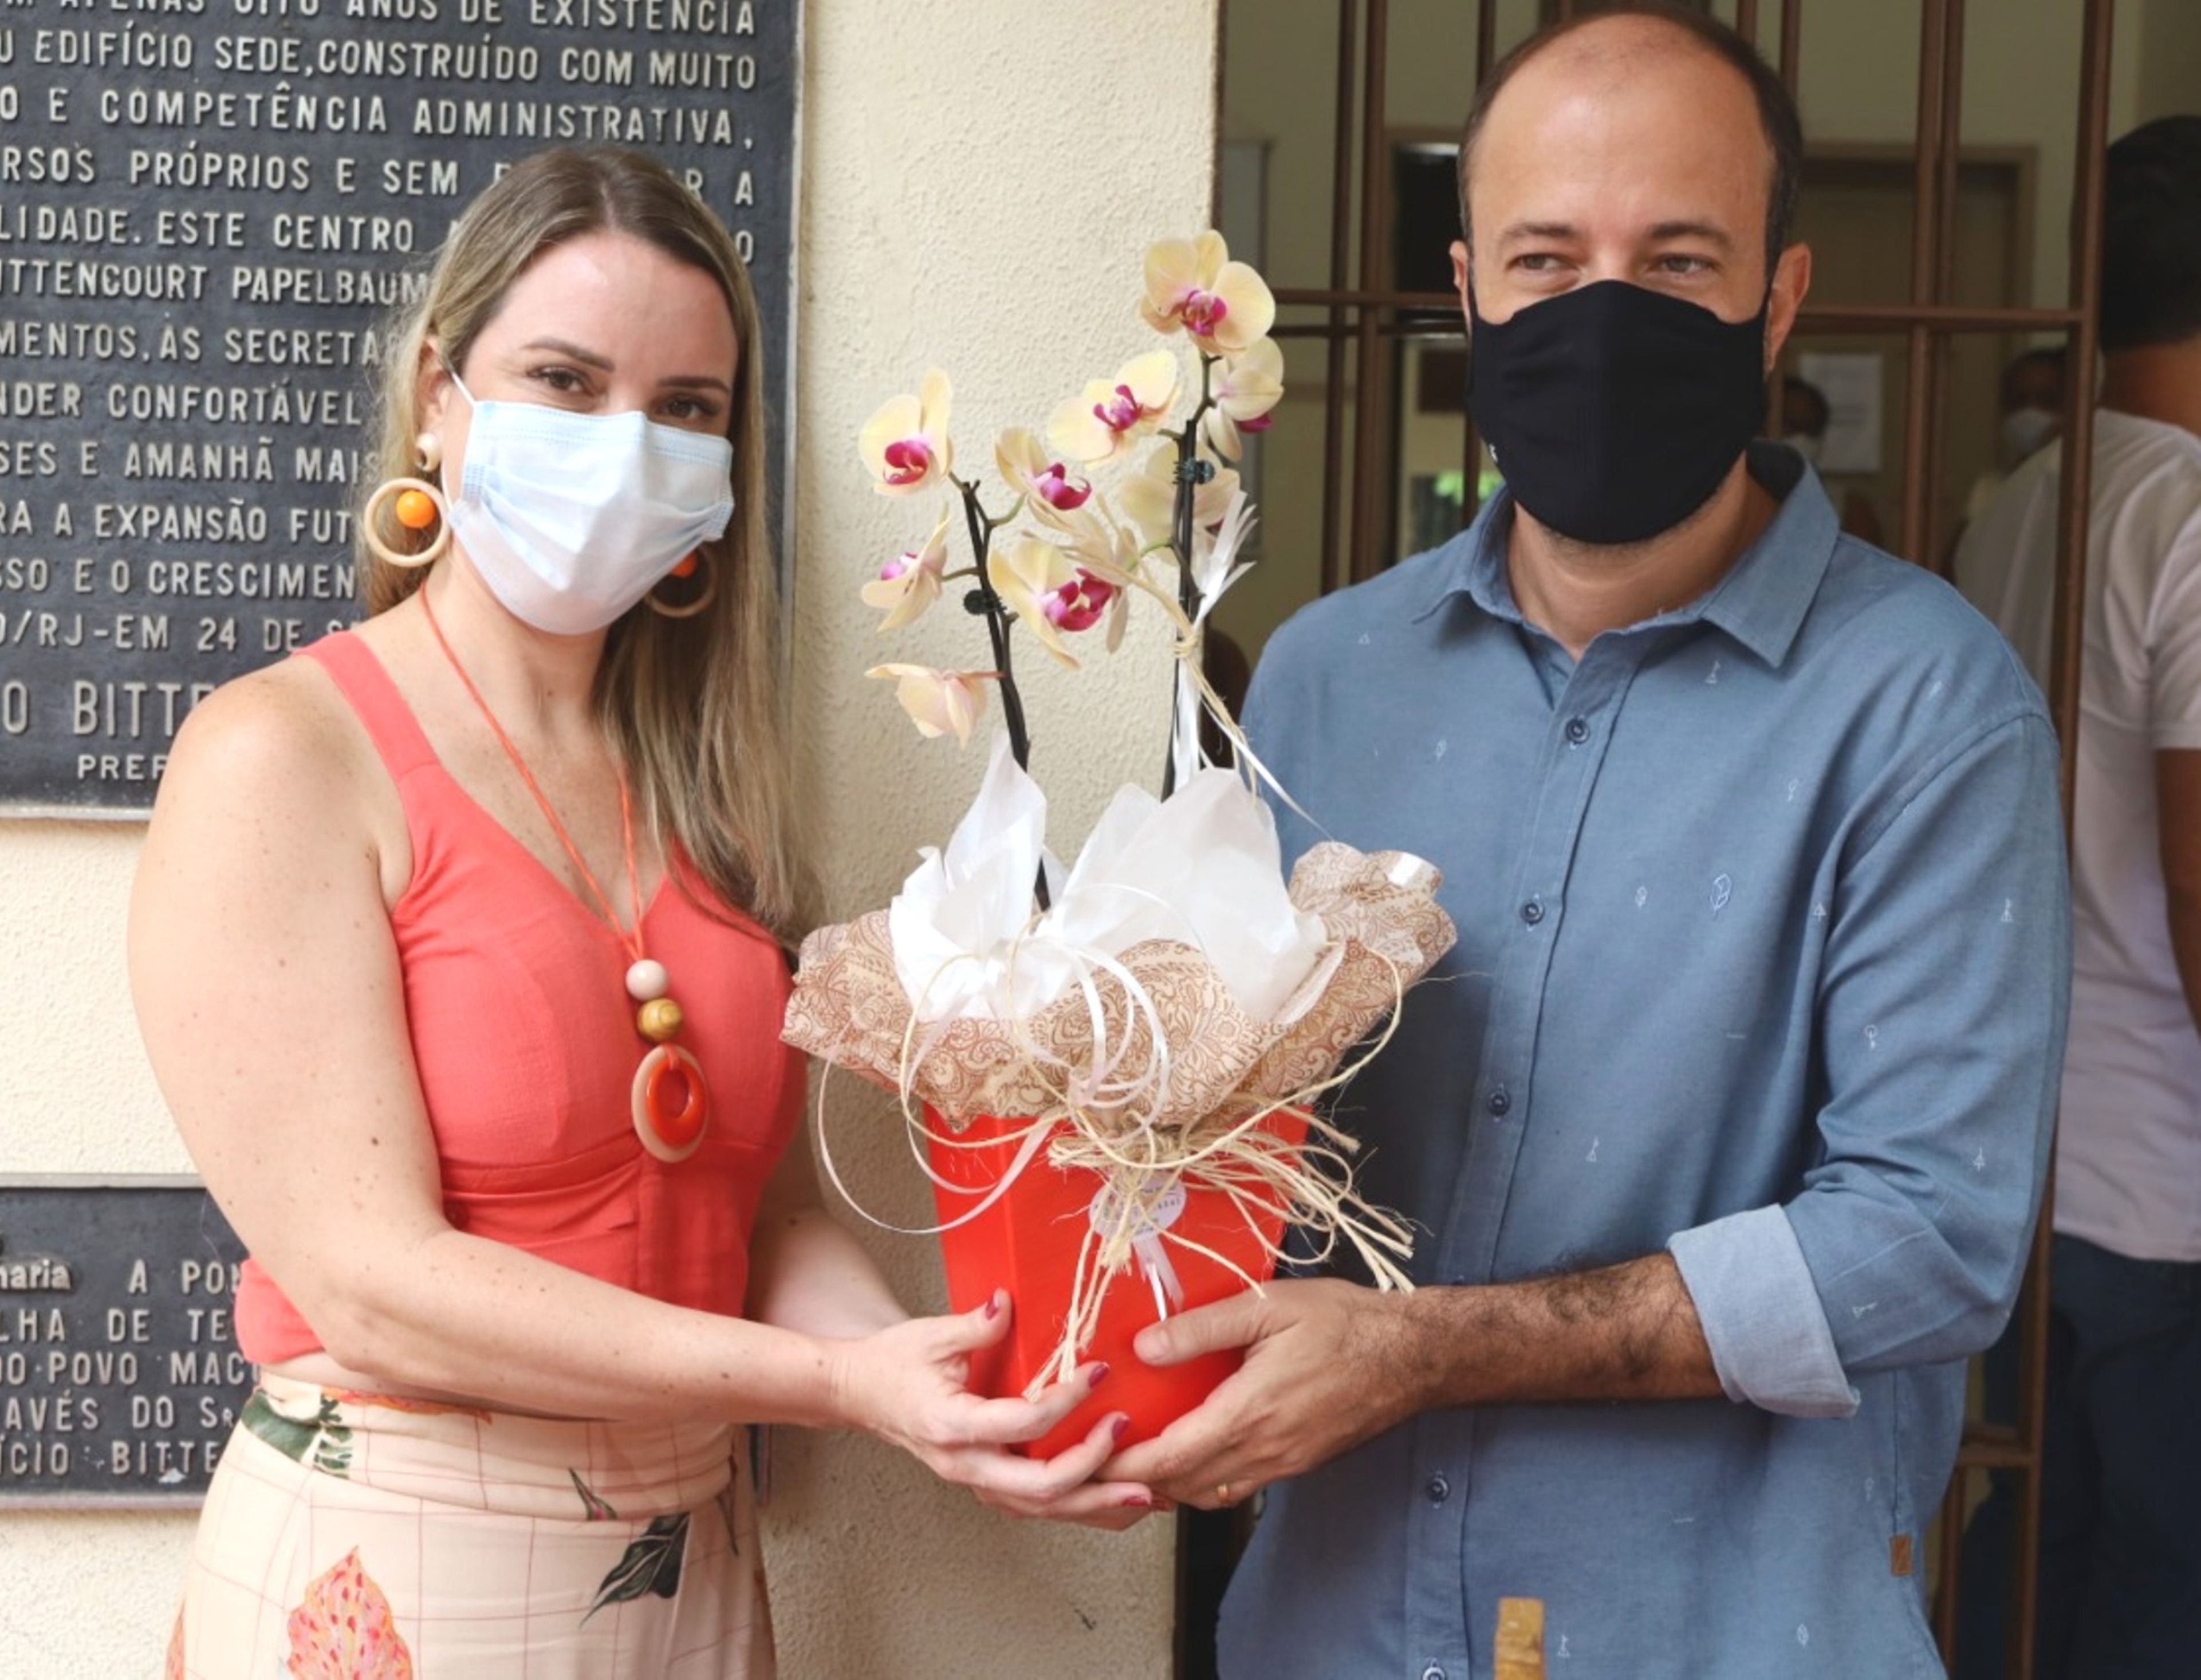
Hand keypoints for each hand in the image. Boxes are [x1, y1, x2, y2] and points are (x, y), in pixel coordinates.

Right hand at [833, 1290, 1156, 1526]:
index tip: (1100, 1372)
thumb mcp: (930, 1335)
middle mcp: (964, 1464)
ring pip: (1041, 1509)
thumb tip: (1007, 1305)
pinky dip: (1075, 1505)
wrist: (858, 1393)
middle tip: (1135, 1449)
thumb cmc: (892, 1363)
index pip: (1023, 1422)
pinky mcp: (983, 1481)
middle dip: (1094, 1473)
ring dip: (1094, 1505)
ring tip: (1143, 1496)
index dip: (1068, 1399)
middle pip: (1040, 1489)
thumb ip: (975, 1325)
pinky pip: (1034, 1505)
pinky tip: (1107, 1499)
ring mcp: (973, 1479)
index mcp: (952, 1425)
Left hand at [1104, 1277, 1420, 1509]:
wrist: (1412, 1356)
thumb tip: (1144, 1347)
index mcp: (1250, 1412)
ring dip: (1168, 1484)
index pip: (1169, 1456)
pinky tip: (1191, 1456)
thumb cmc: (1344, 1323)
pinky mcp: (1298, 1462)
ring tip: (1134, 1462)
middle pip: (1182, 1484)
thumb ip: (1202, 1327)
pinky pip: (1238, 1486)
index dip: (1122, 1464)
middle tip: (1094, 1463)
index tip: (1085, 1458)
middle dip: (1133, 1480)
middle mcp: (1265, 1449)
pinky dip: (1203, 1481)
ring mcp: (1284, 1463)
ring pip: (1209, 1493)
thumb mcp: (1269, 1306)